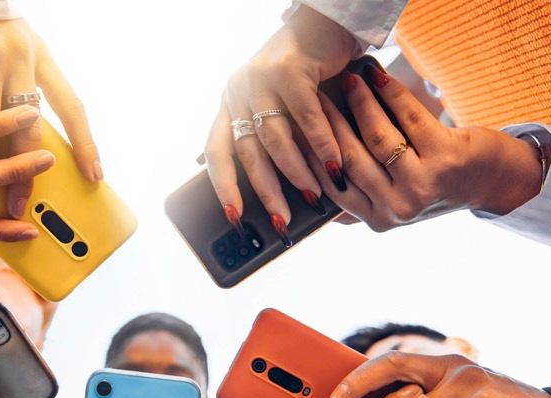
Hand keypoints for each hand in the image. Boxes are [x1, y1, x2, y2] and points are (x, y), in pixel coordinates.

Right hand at [0, 12, 100, 217]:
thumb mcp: (22, 52)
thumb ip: (27, 88)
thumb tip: (28, 143)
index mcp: (43, 60)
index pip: (73, 107)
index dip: (86, 143)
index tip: (95, 177)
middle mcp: (20, 59)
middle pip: (27, 126)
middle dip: (22, 171)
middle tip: (18, 203)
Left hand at [204, 5, 359, 227]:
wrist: (326, 25)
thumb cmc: (308, 72)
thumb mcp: (283, 108)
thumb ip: (279, 140)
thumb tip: (285, 191)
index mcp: (230, 103)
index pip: (217, 152)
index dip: (223, 186)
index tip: (234, 215)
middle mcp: (238, 91)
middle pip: (248, 152)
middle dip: (266, 191)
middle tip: (282, 219)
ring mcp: (260, 79)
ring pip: (276, 139)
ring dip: (297, 171)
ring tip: (313, 193)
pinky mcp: (287, 69)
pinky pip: (305, 118)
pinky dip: (321, 145)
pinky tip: (333, 164)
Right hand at [306, 60, 540, 229]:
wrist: (490, 181)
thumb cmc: (434, 184)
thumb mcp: (392, 201)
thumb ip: (356, 201)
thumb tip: (310, 185)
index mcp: (378, 220)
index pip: (334, 183)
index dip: (314, 151)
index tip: (301, 123)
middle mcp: (398, 208)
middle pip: (350, 159)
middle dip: (330, 123)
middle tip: (316, 95)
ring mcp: (422, 185)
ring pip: (377, 137)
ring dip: (359, 103)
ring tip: (348, 80)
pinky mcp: (445, 157)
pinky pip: (408, 118)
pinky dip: (390, 94)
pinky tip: (378, 78)